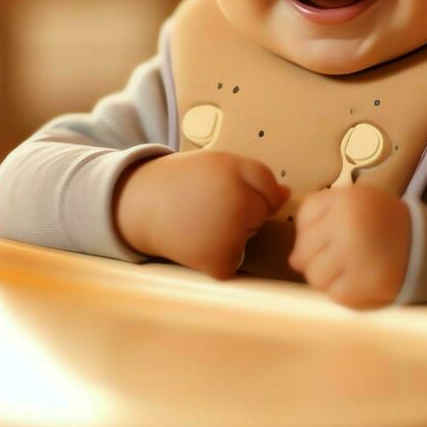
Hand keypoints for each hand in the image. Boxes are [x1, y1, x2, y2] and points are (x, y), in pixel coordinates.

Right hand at [114, 151, 288, 278]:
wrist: (139, 205)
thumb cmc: (183, 182)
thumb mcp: (220, 163)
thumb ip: (258, 175)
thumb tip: (288, 196)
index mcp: (239, 175)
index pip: (271, 192)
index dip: (247, 190)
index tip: (219, 187)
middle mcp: (239, 205)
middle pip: (261, 216)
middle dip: (242, 212)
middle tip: (206, 205)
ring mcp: (230, 237)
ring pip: (248, 239)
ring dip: (231, 236)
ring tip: (198, 222)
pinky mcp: (220, 263)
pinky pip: (234, 263)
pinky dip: (218, 259)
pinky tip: (196, 244)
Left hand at [288, 183, 409, 308]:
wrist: (425, 246)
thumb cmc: (383, 224)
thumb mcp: (355, 206)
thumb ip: (320, 221)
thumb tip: (293, 261)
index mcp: (346, 199)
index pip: (305, 216)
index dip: (311, 228)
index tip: (332, 232)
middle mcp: (348, 225)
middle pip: (305, 249)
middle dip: (316, 256)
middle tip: (341, 256)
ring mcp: (355, 256)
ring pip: (314, 275)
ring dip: (327, 277)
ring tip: (349, 270)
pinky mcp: (364, 283)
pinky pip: (334, 294)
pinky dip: (344, 291)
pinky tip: (360, 281)